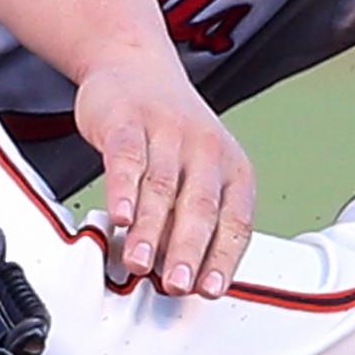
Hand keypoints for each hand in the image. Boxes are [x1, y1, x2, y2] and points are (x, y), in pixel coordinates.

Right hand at [73, 53, 254, 296]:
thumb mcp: (195, 170)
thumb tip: (179, 272)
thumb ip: (190, 218)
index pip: (235, 222)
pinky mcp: (128, 120)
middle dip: (188, 251)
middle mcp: (205, 149)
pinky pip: (127, 158)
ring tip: (140, 262)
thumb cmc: (168, 130)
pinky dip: (123, 190)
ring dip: (151, 230)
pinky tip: (119, 216)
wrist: (134, 65)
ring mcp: (167, 131)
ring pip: (161, 188)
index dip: (222, 258)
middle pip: (200, 208)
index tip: (208, 290)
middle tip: (177, 284)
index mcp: (231, 169)